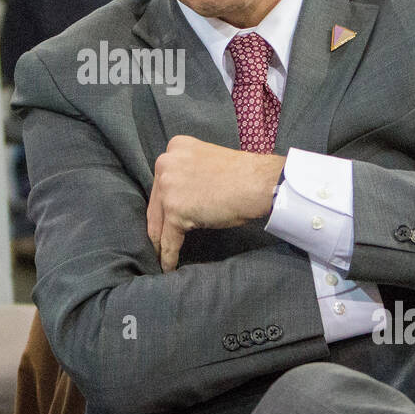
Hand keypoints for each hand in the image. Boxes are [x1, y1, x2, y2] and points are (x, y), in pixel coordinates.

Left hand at [146, 135, 284, 272]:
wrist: (258, 182)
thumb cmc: (243, 175)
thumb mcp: (206, 163)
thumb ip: (188, 174)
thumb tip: (182, 198)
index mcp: (174, 148)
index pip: (162, 182)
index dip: (162, 203)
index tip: (162, 218)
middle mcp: (165, 163)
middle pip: (156, 202)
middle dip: (157, 225)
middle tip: (157, 243)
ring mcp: (168, 187)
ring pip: (158, 223)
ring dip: (160, 242)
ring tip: (161, 256)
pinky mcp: (175, 210)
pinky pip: (168, 239)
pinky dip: (168, 255)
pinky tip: (168, 266)